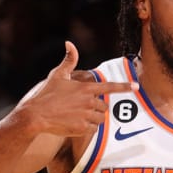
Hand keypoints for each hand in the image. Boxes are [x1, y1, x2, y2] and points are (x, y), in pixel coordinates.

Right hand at [19, 42, 135, 138]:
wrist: (36, 115)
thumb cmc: (46, 94)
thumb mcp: (57, 75)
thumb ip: (69, 60)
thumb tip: (69, 43)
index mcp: (85, 88)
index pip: (110, 87)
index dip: (124, 87)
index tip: (136, 87)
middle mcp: (89, 102)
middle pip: (104, 107)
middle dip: (96, 108)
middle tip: (80, 107)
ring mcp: (86, 116)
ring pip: (100, 119)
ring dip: (93, 119)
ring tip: (77, 116)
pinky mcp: (82, 128)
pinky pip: (93, 130)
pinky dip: (87, 128)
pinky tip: (74, 124)